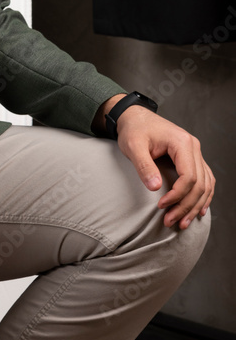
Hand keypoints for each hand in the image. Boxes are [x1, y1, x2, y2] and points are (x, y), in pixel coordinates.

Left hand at [114, 105, 214, 228]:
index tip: (161, 207)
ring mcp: (195, 152)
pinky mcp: (192, 158)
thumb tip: (156, 188)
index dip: (177, 196)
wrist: (134, 117)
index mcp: (182, 142)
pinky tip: (199, 210)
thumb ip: (144, 166)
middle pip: (199, 184)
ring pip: (205, 185)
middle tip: (170, 222)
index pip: (189, 177)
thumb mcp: (133, 146)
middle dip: (186, 206)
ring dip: (195, 206)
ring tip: (182, 222)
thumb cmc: (134, 130)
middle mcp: (194, 147)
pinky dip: (203, 196)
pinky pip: (205, 180)